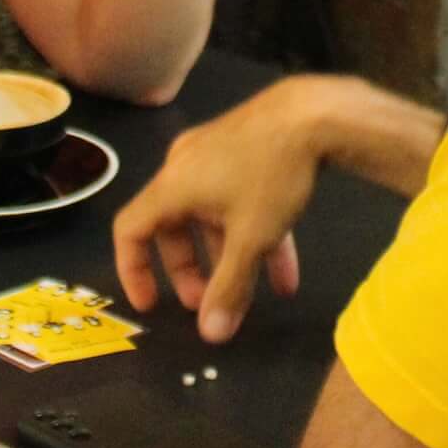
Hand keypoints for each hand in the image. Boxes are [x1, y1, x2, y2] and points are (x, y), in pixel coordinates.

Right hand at [111, 80, 328, 342]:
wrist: (317, 112)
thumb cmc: (272, 174)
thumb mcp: (251, 238)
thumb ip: (229, 288)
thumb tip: (211, 335)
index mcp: (172, 185)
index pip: (130, 229)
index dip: (133, 270)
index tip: (150, 304)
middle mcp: (185, 167)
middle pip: (174, 227)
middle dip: (192, 270)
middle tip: (208, 302)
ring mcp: (216, 154)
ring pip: (213, 216)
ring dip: (231, 257)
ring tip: (255, 294)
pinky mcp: (246, 148)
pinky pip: (238, 199)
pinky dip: (254, 233)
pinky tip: (287, 272)